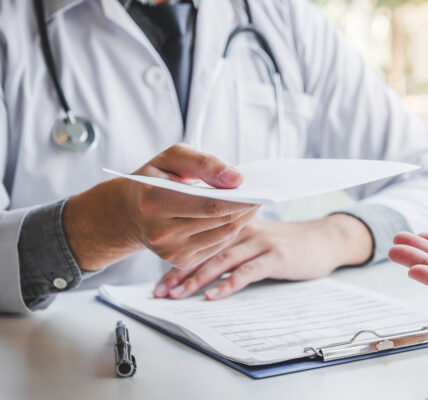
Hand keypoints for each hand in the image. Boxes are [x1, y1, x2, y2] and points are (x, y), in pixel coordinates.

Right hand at [63, 144, 257, 270]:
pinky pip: (218, 245)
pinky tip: (236, 215)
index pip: (211, 204)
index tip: (258, 187)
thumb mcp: (173, 157)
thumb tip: (237, 179)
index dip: (239, 198)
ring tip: (253, 202)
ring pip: (223, 235)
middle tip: (262, 193)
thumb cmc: (156, 177)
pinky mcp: (180, 261)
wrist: (130, 211)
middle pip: (220, 221)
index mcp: (154, 201)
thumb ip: (204, 163)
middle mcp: (160, 232)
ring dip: (243, 218)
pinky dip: (231, 229)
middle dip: (246, 207)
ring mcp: (170, 251)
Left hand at [153, 214, 372, 298]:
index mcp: (236, 223)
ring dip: (197, 279)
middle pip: (205, 250)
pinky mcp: (276, 256)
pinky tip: (212, 296)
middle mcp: (245, 229)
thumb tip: (199, 269)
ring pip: (222, 259)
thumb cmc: (287, 243)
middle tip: (160, 292)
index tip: (159, 283)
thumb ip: (232, 246)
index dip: (177, 261)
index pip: (200, 241)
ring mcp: (261, 242)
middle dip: (180, 272)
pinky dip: (228, 284)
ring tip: (178, 295)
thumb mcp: (256, 238)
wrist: (324, 240)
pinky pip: (247, 271)